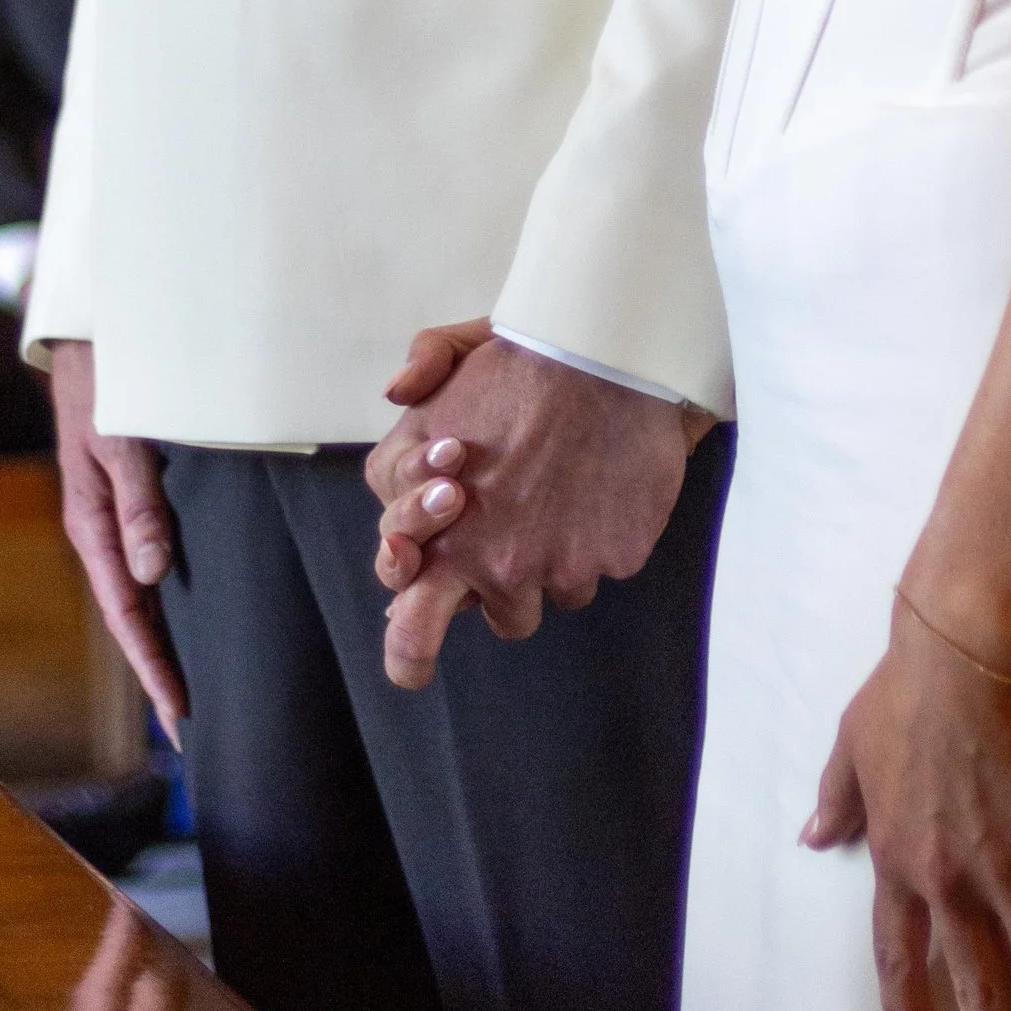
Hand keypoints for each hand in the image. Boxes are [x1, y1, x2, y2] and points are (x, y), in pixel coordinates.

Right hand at [48, 337, 187, 742]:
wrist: (90, 336)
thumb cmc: (107, 382)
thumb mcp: (119, 438)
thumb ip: (138, 501)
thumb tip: (153, 571)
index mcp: (92, 525)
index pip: (126, 613)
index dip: (152, 666)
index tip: (178, 713)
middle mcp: (102, 531)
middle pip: (132, 617)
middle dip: (156, 673)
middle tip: (187, 731)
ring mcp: (114, 518)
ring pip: (139, 596)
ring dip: (161, 642)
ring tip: (186, 692)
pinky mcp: (128, 500)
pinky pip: (145, 564)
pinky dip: (163, 601)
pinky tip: (184, 617)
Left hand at [364, 327, 692, 691]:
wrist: (609, 356)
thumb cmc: (529, 358)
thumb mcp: (454, 355)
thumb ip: (420, 373)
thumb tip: (397, 391)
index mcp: (438, 525)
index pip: (401, 593)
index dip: (410, 588)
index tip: (415, 579)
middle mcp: (492, 560)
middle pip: (447, 632)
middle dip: (417, 653)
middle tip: (425, 655)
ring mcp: (557, 566)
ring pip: (543, 595)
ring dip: (543, 564)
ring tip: (555, 502)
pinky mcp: (614, 558)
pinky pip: (600, 565)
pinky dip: (600, 535)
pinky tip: (601, 484)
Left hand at [805, 596, 1010, 1010]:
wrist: (961, 648)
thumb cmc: (903, 688)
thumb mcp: (851, 744)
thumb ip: (837, 798)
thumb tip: (815, 837)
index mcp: (899, 860)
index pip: (900, 955)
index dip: (910, 1008)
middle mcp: (951, 878)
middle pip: (975, 980)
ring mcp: (1006, 860)